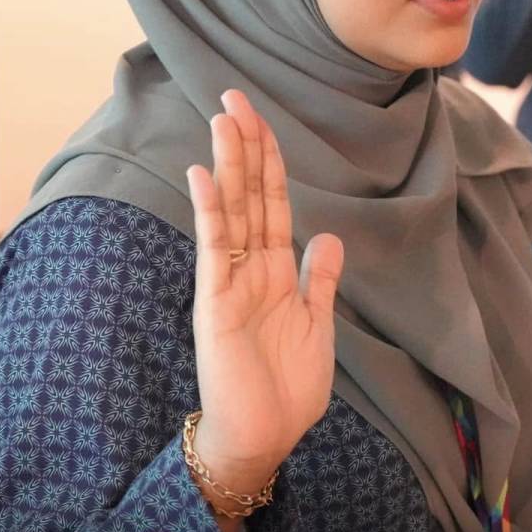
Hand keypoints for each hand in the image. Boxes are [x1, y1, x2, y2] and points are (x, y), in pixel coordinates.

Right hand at [187, 91, 344, 502]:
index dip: (268, 159)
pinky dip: (209, 210)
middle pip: (248, 193)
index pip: (272, 201)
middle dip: (244, 145)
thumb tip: (330, 237)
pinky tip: (202, 175)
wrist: (264, 435)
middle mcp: (249, 266)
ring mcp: (229, 280)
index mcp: (276, 269)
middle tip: (235, 96)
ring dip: (227, 164)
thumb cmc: (287, 387)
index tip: (259, 118)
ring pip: (230, 209)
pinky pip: (213, 246)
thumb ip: (320, 279)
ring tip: (222, 118)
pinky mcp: (214, 301)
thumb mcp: (318, 324)